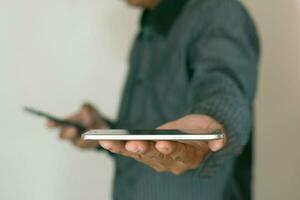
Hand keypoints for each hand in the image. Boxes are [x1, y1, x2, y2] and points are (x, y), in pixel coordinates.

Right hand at [47, 103, 108, 148]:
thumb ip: (88, 108)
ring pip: (79, 142)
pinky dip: (94, 139)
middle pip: (63, 136)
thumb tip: (87, 118)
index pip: (55, 124)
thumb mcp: (91, 109)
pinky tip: (99, 136)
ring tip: (91, 132)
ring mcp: (78, 142)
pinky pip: (90, 144)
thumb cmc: (92, 117)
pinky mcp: (88, 147)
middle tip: (73, 130)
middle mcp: (70, 134)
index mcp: (67, 123)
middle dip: (67, 133)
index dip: (52, 124)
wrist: (104, 128)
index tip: (49, 123)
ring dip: (85, 137)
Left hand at [99, 114, 225, 174]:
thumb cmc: (202, 129)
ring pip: (141, 156)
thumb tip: (219, 141)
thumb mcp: (214, 127)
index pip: (182, 154)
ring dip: (125, 149)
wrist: (192, 131)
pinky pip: (132, 152)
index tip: (163, 143)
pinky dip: (119, 147)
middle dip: (145, 150)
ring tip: (110, 142)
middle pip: (158, 157)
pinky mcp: (146, 154)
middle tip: (133, 144)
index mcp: (191, 156)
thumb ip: (218, 134)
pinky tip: (106, 141)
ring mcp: (158, 160)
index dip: (173, 149)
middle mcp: (173, 163)